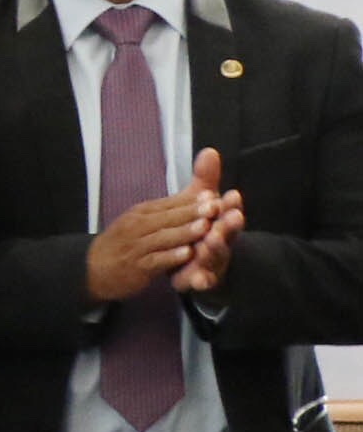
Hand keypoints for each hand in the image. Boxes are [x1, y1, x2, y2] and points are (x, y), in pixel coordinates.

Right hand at [87, 167, 219, 302]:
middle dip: (193, 212)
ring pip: (164, 238)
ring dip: (185, 232)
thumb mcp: (142, 220)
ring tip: (206, 227)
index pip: (169, 204)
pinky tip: (186, 254)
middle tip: (216, 207)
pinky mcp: (137, 267)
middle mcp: (138, 226)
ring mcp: (136, 246)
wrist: (95, 268)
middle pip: (168, 218)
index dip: (192, 200)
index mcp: (142, 212)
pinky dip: (171, 257)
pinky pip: (156, 260)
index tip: (214, 194)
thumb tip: (198, 193)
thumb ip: (169, 210)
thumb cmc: (125, 242)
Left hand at [171, 148, 243, 294]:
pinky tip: (198, 280)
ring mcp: (212, 262)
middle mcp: (220, 241)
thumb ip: (206, 180)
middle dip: (227, 225)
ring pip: (215, 256)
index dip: (230, 204)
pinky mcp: (200, 279)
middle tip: (228, 217)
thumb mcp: (203, 203)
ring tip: (210, 242)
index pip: (228, 210)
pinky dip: (202, 280)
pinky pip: (202, 281)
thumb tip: (209, 150)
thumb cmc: (202, 228)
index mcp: (220, 222)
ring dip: (215, 249)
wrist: (200, 265)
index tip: (232, 195)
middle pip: (226, 233)